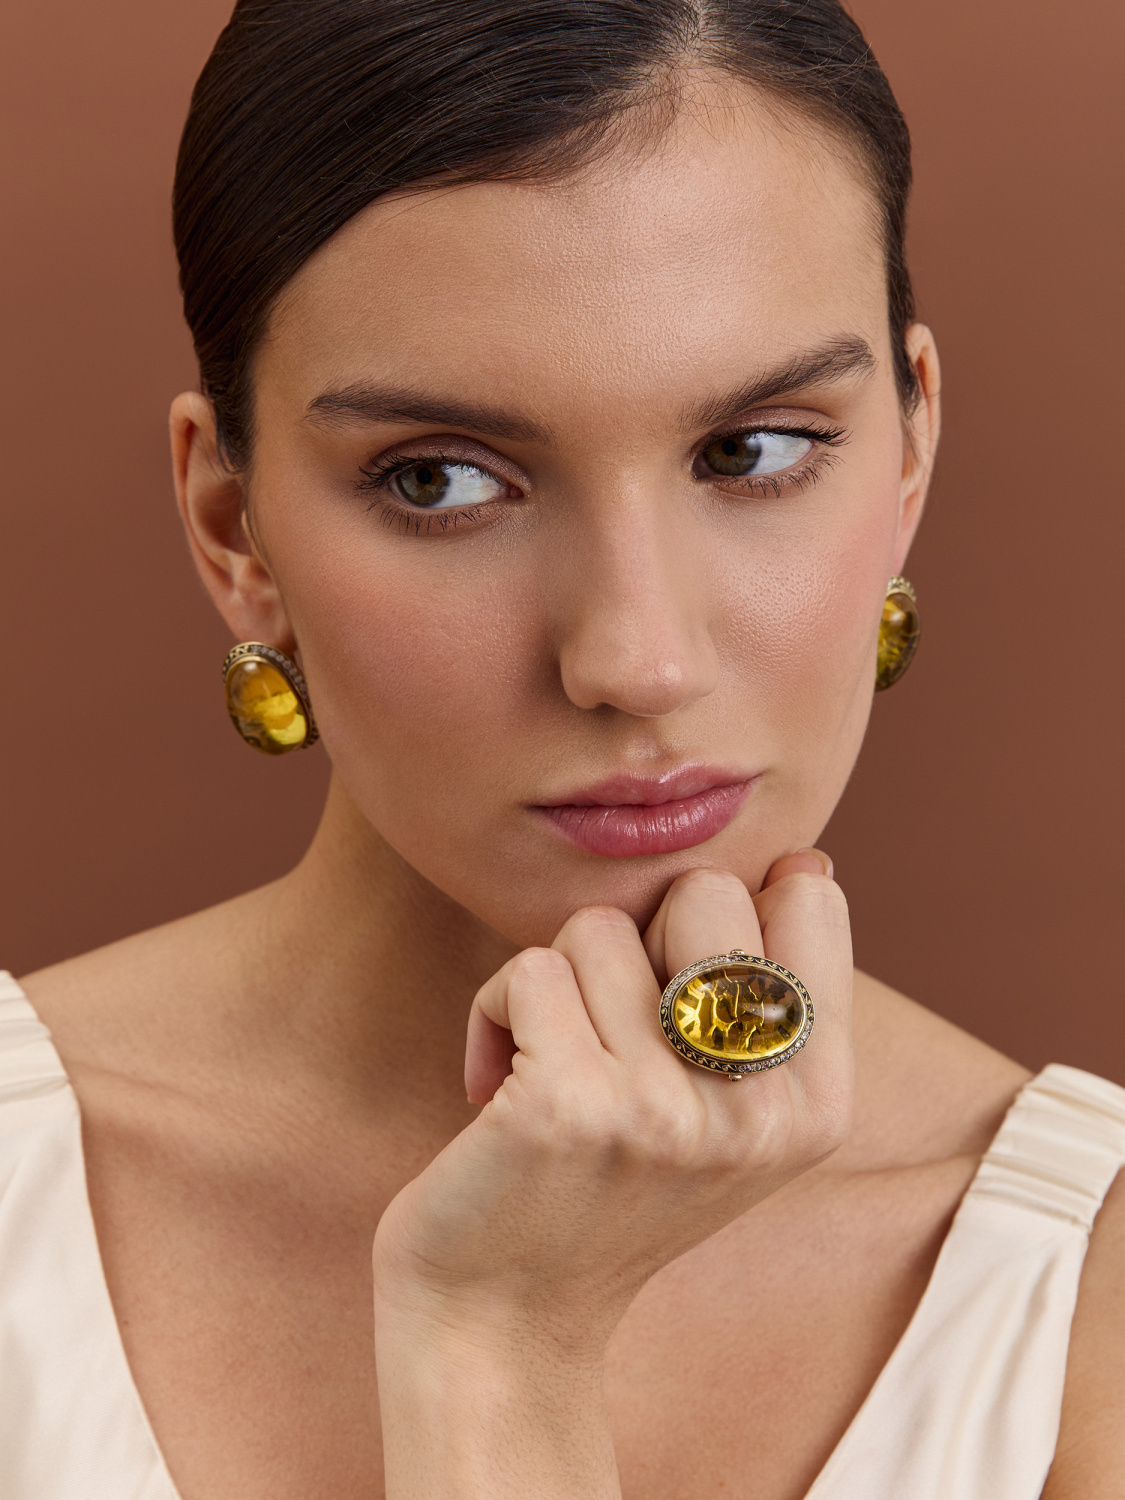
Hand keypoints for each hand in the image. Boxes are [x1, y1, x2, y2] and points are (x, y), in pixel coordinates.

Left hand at [373, 851, 852, 1346]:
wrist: (504, 1318)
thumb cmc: (608, 1189)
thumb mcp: (730, 1113)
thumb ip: (771, 998)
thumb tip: (807, 861)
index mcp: (817, 1104)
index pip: (810, 900)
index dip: (724, 919)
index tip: (678, 994)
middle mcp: (758, 1110)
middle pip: (705, 889)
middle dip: (637, 937)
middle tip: (613, 1029)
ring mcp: (666, 1110)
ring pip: (597, 927)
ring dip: (555, 986)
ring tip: (553, 1066)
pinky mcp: (569, 1105)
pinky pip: (527, 968)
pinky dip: (493, 1013)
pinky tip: (495, 1087)